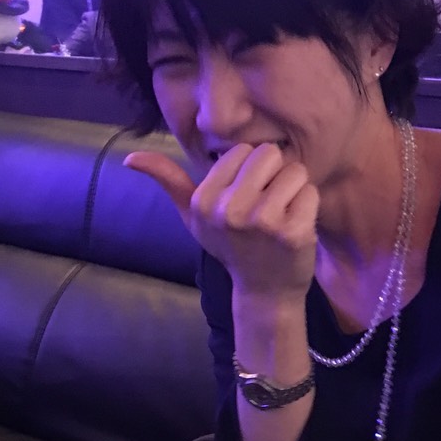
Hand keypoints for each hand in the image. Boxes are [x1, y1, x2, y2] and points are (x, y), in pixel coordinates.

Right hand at [125, 145, 317, 300]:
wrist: (264, 290)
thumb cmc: (230, 246)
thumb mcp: (193, 216)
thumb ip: (168, 181)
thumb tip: (130, 158)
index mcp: (204, 200)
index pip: (242, 150)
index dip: (250, 171)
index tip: (245, 197)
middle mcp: (230, 210)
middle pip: (269, 154)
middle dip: (274, 175)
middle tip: (267, 205)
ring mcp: (263, 222)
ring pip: (294, 171)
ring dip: (294, 190)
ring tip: (281, 215)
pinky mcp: (294, 233)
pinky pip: (310, 192)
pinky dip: (308, 206)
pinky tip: (295, 227)